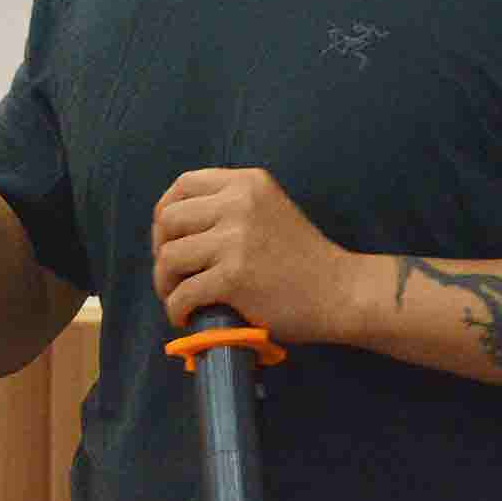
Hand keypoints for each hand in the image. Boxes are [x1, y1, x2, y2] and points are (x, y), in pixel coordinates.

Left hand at [151, 168, 364, 345]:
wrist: (341, 291)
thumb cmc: (304, 259)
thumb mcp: (269, 210)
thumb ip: (230, 207)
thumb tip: (174, 228)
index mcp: (247, 183)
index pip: (183, 184)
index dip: (166, 213)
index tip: (168, 239)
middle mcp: (238, 203)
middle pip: (168, 220)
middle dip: (160, 251)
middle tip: (172, 275)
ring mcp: (235, 239)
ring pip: (170, 258)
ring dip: (166, 284)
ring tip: (178, 298)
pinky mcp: (233, 277)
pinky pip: (184, 293)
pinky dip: (177, 309)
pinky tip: (186, 317)